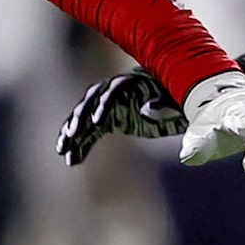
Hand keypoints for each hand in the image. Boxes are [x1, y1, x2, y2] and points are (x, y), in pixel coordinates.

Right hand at [57, 68, 186, 165]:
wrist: (182, 108)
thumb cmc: (180, 103)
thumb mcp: (177, 106)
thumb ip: (163, 107)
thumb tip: (145, 110)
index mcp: (134, 84)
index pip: (113, 90)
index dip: (104, 105)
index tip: (97, 123)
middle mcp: (117, 92)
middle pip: (92, 101)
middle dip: (80, 117)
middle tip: (71, 134)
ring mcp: (111, 106)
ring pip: (85, 118)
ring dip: (73, 134)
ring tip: (62, 151)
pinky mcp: (110, 120)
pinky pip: (90, 132)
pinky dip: (81, 145)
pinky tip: (71, 160)